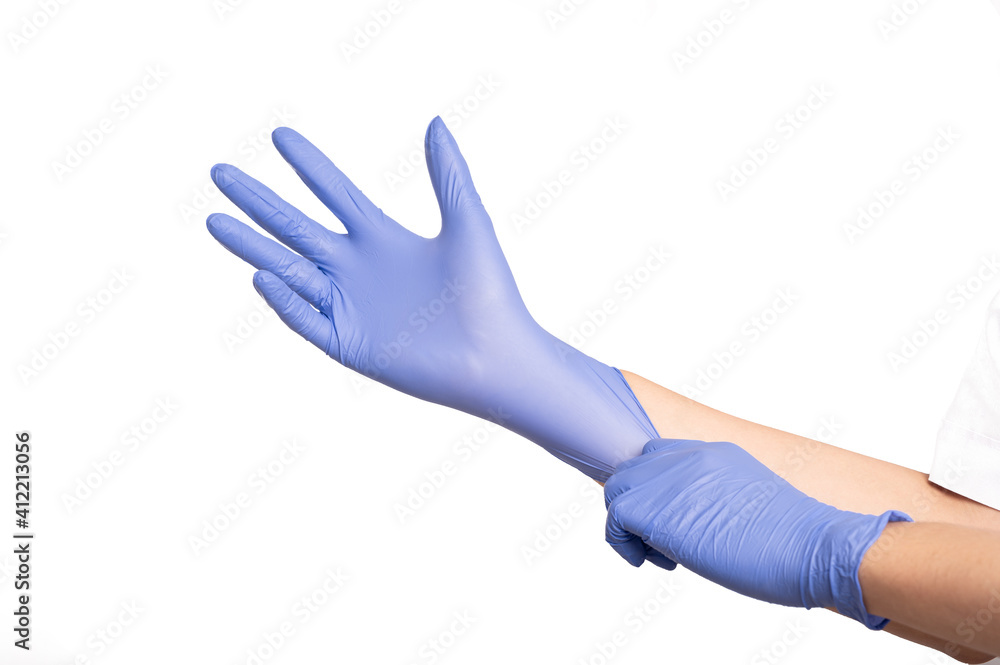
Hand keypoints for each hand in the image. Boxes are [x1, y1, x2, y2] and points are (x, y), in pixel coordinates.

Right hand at [207, 117, 656, 479]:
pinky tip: (263, 275)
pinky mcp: (349, 344)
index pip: (334, 194)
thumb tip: (435, 120)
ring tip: (216, 220)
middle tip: (220, 173)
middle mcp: (358, 270)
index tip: (279, 135)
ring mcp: (350, 308)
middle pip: (296, 228)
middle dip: (259, 202)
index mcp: (383, 240)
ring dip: (253, 247)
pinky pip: (306, 320)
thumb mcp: (467, 224)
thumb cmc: (490, 293)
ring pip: (289, 271)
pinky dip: (284, 299)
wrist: (496, 356)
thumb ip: (448, 175)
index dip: (308, 165)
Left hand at [604, 438, 910, 627]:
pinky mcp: (657, 510)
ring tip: (663, 556)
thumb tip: (698, 525)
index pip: (658, 455)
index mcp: (714, 453)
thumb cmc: (795, 541)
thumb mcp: (751, 505)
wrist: (814, 546)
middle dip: (638, 509)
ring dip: (630, 527)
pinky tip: (658, 562)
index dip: (655, 490)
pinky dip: (624, 543)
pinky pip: (614, 517)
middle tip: (663, 545)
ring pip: (618, 490)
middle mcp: (688, 457)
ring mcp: (671, 480)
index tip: (672, 523)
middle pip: (632, 471)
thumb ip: (718, 500)